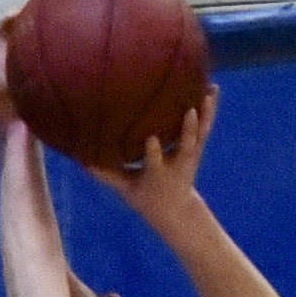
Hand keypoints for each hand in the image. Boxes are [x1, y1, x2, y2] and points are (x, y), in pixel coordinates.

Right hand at [93, 90, 218, 223]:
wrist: (175, 209)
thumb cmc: (145, 196)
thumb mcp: (126, 189)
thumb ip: (107, 174)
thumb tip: (82, 159)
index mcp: (158, 174)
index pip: (155, 162)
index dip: (154, 151)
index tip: (151, 138)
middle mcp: (177, 164)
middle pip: (186, 147)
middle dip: (188, 130)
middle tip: (191, 110)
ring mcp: (190, 155)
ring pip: (200, 133)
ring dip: (205, 112)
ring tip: (208, 89)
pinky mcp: (197, 147)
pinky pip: (205, 126)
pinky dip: (209, 107)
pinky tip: (212, 87)